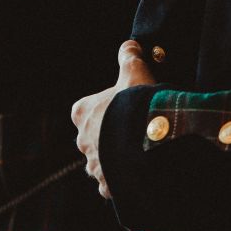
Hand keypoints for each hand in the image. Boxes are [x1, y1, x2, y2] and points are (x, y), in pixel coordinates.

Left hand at [72, 40, 153, 198]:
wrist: (148, 144)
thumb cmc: (137, 104)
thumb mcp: (135, 72)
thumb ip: (129, 56)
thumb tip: (129, 43)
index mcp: (82, 112)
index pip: (84, 110)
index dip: (102, 109)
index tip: (119, 108)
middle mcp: (82, 140)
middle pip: (92, 137)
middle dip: (108, 136)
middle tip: (132, 132)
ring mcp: (93, 165)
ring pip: (100, 162)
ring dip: (114, 160)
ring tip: (137, 155)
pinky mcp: (106, 186)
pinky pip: (110, 186)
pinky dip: (121, 182)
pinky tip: (137, 175)